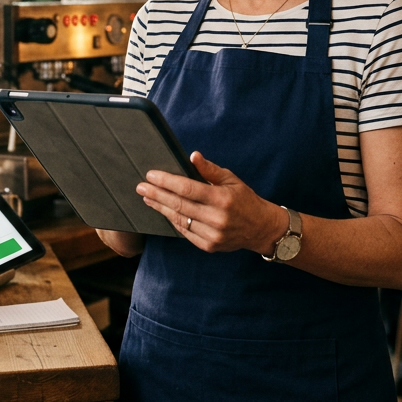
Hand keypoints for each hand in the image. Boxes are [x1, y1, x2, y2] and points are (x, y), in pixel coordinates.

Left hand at [136, 151, 288, 253]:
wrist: (261, 228)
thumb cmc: (245, 199)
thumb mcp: (231, 179)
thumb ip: (210, 170)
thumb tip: (193, 156)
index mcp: (222, 199)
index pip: (188, 189)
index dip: (167, 182)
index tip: (151, 175)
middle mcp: (216, 218)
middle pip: (179, 205)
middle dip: (157, 195)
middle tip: (141, 187)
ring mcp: (212, 235)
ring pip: (179, 220)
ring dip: (161, 208)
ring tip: (148, 198)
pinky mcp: (209, 246)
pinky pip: (185, 232)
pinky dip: (173, 221)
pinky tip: (163, 211)